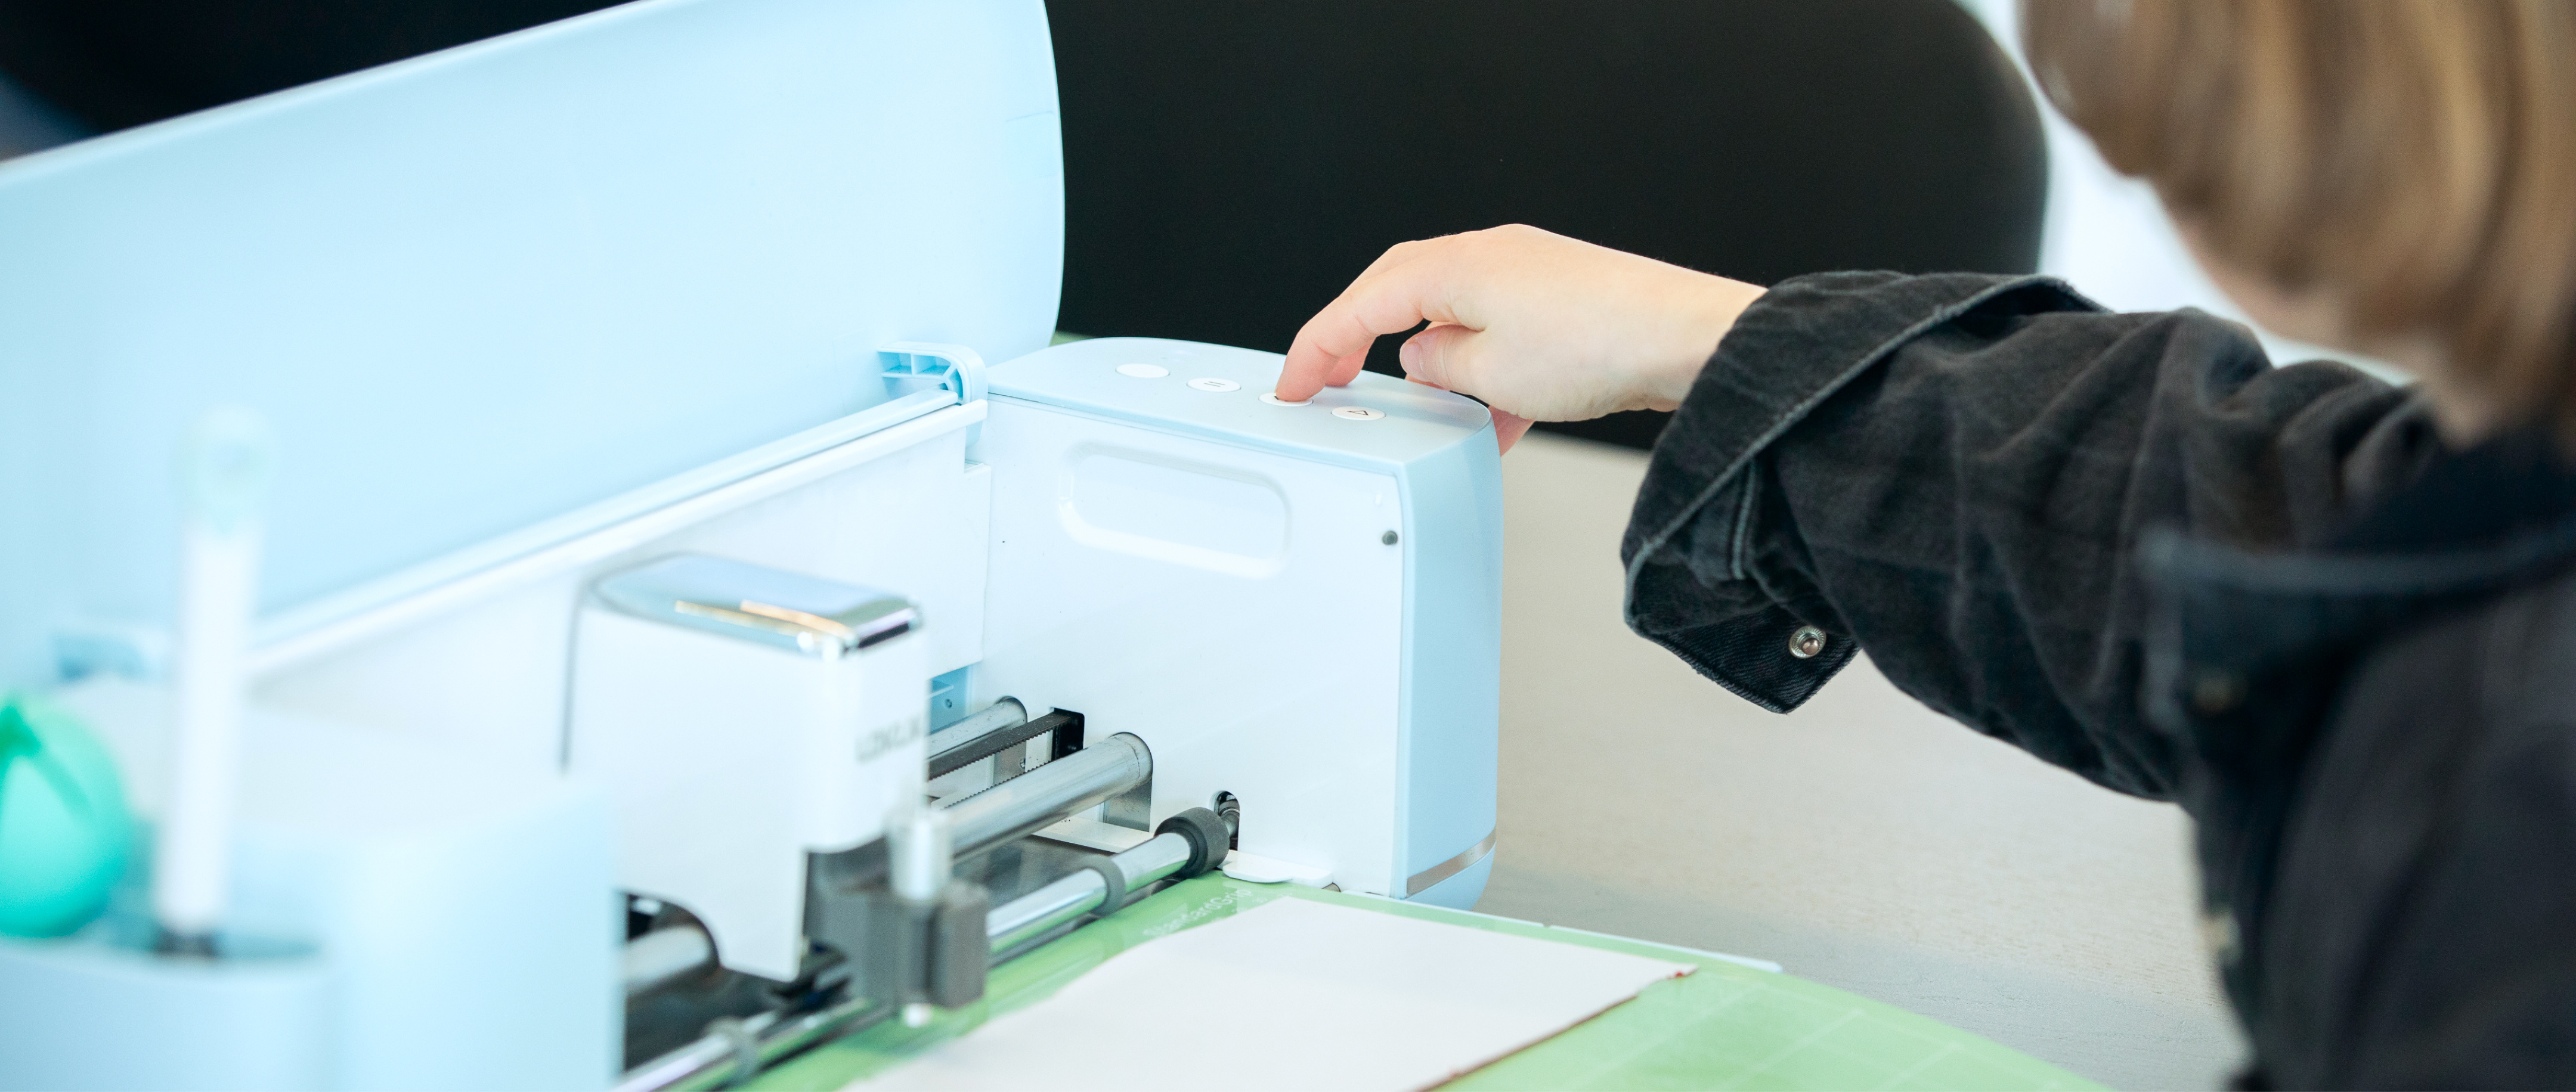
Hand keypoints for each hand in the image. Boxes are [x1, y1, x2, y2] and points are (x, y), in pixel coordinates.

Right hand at [1276, 224, 1765, 451]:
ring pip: (1454, 317)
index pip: (1362, 303)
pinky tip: (1495, 420)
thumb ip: (1439, 367)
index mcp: (1457, 264)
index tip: (1292, 382)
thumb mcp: (1490, 374)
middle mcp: (1492, 257)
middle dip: (1359, 341)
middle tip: (1328, 383)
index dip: (1317, 346)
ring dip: (1433, 366)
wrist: (1692, 342)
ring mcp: (1531, 276)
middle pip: (1400, 295)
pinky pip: (1501, 335)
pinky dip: (1484, 376)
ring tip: (1425, 414)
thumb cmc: (1601, 345)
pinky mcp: (1566, 302)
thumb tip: (1424, 360)